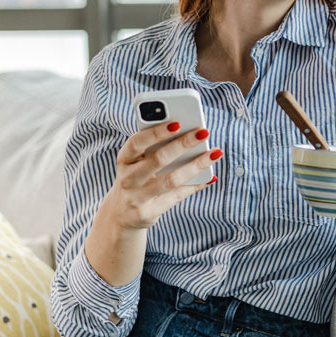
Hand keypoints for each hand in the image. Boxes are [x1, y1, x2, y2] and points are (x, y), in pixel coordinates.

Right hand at [98, 121, 221, 229]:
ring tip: (214, 153)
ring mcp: (136, 198)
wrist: (121, 214)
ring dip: (196, 165)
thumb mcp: (137, 162)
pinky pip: (178, 196)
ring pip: (172, 180)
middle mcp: (127, 179)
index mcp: (124, 160)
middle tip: (204, 132)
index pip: (137, 142)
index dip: (156, 133)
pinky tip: (210, 176)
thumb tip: (189, 133)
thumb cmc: (136, 178)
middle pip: (158, 159)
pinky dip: (196, 185)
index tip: (178, 123)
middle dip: (183, 144)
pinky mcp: (148, 213)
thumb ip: (154, 148)